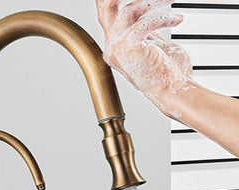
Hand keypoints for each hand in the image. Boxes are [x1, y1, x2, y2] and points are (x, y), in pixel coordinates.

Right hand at [96, 0, 195, 116]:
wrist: (172, 89)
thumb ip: (143, 26)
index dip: (113, 1)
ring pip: (130, 10)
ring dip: (153, 2)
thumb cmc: (167, 73)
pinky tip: (176, 19)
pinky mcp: (129, 45)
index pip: (106, 15)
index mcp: (115, 47)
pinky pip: (145, 20)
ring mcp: (117, 47)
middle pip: (106, 8)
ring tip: (169, 1)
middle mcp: (112, 47)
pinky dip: (164, 17)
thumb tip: (144, 7)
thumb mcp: (152, 42)